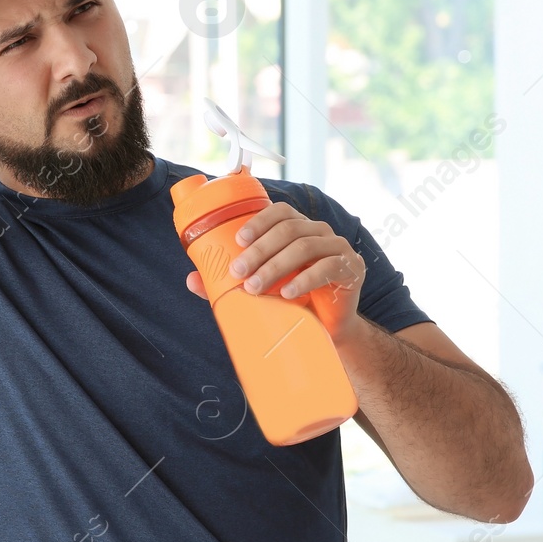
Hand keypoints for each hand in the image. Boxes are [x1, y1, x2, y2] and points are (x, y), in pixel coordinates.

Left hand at [183, 200, 367, 340]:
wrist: (330, 329)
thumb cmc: (294, 301)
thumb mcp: (262, 288)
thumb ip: (230, 281)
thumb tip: (191, 280)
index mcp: (298, 228)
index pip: (279, 212)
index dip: (258, 221)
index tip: (237, 241)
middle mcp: (319, 231)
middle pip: (288, 229)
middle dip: (259, 250)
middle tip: (238, 272)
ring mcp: (338, 248)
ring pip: (305, 246)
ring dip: (276, 265)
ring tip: (254, 286)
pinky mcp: (351, 268)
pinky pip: (327, 267)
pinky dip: (304, 280)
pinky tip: (288, 293)